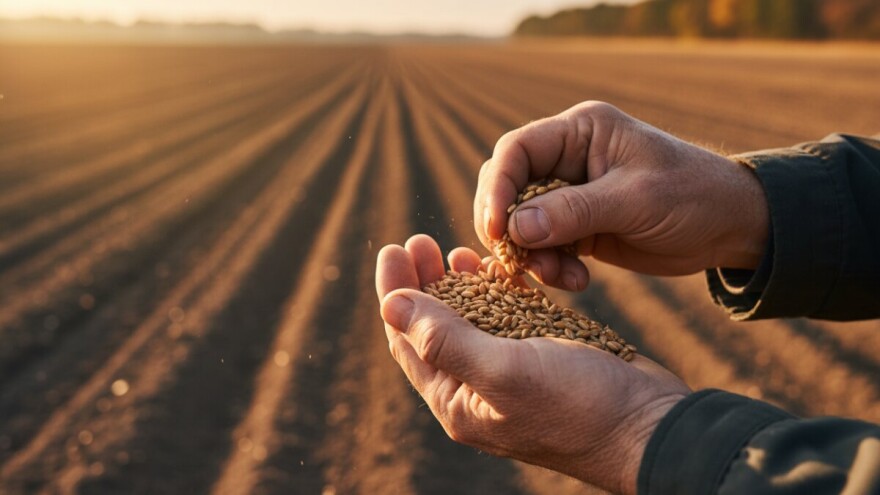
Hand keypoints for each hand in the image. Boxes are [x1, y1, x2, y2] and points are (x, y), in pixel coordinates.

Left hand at [376, 234, 689, 494]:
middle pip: (434, 328)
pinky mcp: (542, 358)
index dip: (396, 292)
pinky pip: (508, 321)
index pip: (407, 341)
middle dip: (423, 283)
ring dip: (458, 285)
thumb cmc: (580, 406)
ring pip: (471, 322)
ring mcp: (511, 374)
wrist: (650, 425)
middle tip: (420, 240)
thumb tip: (390, 306)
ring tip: (454, 249)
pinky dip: (498, 292)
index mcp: (458, 402)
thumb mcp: (504, 372)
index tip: (394, 247)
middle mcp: (478, 390)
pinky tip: (497, 268)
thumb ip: (444, 340)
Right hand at [474, 101, 768, 290]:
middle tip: (516, 260)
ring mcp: (570, 194)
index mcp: (580, 132)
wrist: (732, 227)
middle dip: (509, 227)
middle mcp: (568, 158)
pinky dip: (551, 267)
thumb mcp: (635, 200)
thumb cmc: (693, 195)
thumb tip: (515, 229)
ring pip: (522, 223)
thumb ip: (573, 212)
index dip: (498, 187)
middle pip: (509, 187)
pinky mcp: (578, 226)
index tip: (497, 229)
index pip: (517, 150)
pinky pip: (544, 246)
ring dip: (531, 254)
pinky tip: (577, 281)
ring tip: (560, 277)